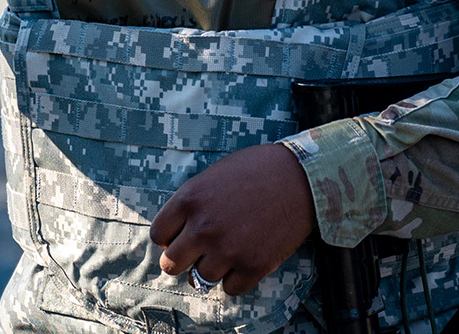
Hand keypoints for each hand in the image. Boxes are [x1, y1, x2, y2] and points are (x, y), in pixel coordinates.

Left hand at [149, 143, 317, 295]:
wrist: (300, 177)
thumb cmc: (256, 170)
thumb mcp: (212, 176)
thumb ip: (191, 204)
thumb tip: (177, 234)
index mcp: (189, 200)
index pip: (158, 235)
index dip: (169, 238)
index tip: (180, 237)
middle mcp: (204, 228)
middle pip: (171, 264)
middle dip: (181, 260)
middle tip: (195, 254)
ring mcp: (228, 249)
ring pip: (200, 278)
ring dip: (211, 268)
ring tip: (226, 252)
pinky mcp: (253, 265)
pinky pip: (230, 288)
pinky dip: (235, 279)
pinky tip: (244, 259)